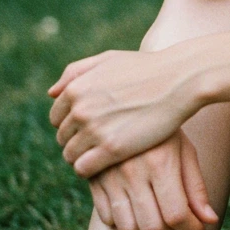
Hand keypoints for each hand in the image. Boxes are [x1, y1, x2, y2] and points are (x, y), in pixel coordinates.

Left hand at [48, 46, 198, 177]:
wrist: (179, 80)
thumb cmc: (145, 69)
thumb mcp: (107, 60)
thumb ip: (75, 72)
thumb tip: (51, 93)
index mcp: (75, 89)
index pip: (55, 118)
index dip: (71, 124)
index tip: (89, 127)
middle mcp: (80, 109)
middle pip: (62, 138)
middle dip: (77, 140)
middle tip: (99, 141)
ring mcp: (94, 130)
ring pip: (70, 155)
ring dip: (83, 156)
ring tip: (104, 153)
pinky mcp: (111, 149)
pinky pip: (83, 169)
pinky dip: (90, 169)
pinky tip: (107, 163)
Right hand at [89, 130, 218, 229]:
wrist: (127, 101)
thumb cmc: (164, 128)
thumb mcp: (184, 149)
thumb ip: (196, 187)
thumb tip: (209, 221)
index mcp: (160, 161)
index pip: (176, 214)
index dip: (191, 229)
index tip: (198, 228)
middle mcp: (133, 170)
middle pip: (152, 227)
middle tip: (179, 224)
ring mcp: (109, 175)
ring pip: (127, 228)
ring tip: (159, 216)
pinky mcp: (92, 178)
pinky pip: (107, 217)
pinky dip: (123, 221)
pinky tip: (136, 207)